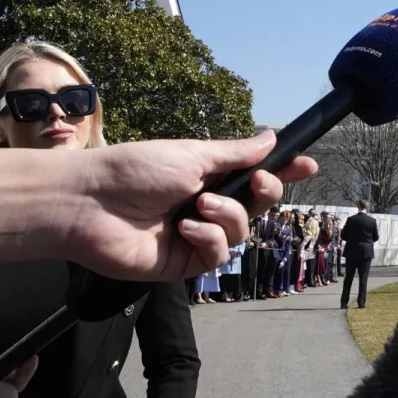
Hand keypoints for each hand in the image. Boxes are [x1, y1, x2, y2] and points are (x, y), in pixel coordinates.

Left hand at [69, 131, 318, 280]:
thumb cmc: (133, 171)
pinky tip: (184, 229)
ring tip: (197, 207)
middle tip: (258, 184)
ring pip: (243, 230)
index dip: (284, 172)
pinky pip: (219, 253)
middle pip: (258, 205)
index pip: (256, 176)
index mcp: (208, 175)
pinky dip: (208, 238)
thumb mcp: (192, 154)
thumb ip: (237, 152)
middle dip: (265, 193)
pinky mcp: (186, 262)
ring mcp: (197, 234)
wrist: (89, 205)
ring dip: (227, 216)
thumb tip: (271, 136)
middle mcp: (206, 205)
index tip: (308, 165)